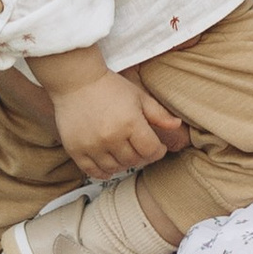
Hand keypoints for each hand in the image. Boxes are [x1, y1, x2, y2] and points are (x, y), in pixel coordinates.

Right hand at [34, 58, 190, 181]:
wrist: (76, 81)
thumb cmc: (109, 87)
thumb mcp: (138, 96)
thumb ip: (158, 114)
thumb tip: (177, 125)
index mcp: (130, 123)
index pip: (151, 150)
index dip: (158, 151)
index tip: (158, 147)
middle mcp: (111, 137)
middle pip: (133, 161)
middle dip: (142, 156)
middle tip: (141, 149)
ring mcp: (92, 146)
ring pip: (114, 168)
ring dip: (123, 164)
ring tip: (125, 153)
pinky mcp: (75, 150)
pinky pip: (92, 171)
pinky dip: (103, 172)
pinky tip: (109, 164)